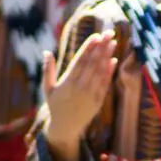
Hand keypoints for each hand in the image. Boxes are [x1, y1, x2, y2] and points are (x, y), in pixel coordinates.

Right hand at [43, 31, 117, 145]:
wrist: (65, 128)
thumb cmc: (55, 105)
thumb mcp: (47, 88)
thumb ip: (47, 70)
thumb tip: (47, 52)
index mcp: (67, 83)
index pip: (80, 61)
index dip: (88, 48)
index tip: (96, 35)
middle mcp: (80, 87)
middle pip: (92, 63)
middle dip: (101, 47)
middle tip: (109, 33)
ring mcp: (90, 94)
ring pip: (100, 71)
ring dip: (107, 55)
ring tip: (113, 42)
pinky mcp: (98, 100)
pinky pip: (105, 83)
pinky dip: (109, 71)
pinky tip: (113, 59)